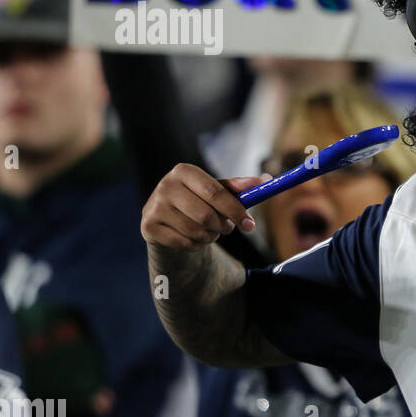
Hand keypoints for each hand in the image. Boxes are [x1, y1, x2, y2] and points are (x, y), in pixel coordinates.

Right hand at [141, 164, 260, 250]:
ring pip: (196, 232)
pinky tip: (193, 237)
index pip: (215, 193)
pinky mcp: (148, 226)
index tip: (250, 225)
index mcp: (184, 171)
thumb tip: (266, 181)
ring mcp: (154, 206)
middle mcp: (165, 185)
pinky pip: (184, 243)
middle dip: (223, 226)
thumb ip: (239, 187)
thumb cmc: (198, 202)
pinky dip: (196, 245)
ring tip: (209, 231)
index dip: (235, 210)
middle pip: (207, 216)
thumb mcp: (217, 191)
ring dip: (210, 236)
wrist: (167, 221)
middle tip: (226, 228)